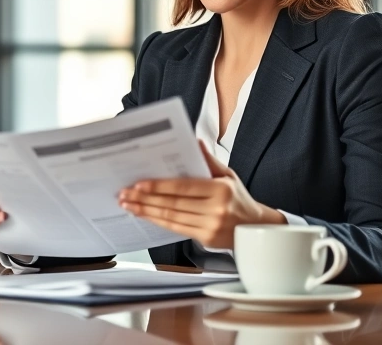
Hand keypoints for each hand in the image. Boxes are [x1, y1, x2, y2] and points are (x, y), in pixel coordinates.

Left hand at [118, 141, 285, 248]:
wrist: (255, 228)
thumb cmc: (238, 198)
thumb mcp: (228, 175)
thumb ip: (208, 160)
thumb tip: (194, 142)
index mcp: (220, 190)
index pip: (183, 187)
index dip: (158, 186)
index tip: (138, 184)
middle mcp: (215, 210)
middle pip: (173, 204)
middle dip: (145, 199)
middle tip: (125, 194)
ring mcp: (210, 226)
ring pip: (171, 218)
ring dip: (146, 211)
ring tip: (128, 205)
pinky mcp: (205, 239)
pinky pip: (176, 229)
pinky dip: (157, 221)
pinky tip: (145, 215)